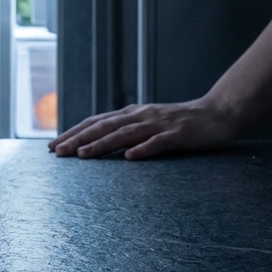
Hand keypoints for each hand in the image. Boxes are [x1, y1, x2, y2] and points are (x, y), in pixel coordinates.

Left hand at [47, 97, 238, 159]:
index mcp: (132, 114)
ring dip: (102, 144)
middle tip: (57, 152)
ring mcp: (159, 124)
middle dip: (78, 139)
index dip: (73, 133)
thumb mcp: (149, 123)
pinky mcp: (178, 135)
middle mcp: (141, 116)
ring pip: (125, 134)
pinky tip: (130, 157)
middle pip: (103, 126)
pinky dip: (143, 149)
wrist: (218, 114)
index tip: (53, 146)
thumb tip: (99, 140)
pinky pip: (158, 143)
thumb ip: (127, 129)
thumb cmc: (181, 123)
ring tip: (82, 154)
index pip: (96, 122)